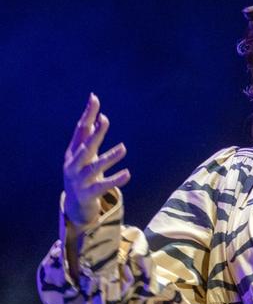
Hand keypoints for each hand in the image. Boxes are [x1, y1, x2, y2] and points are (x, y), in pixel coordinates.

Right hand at [63, 93, 129, 227]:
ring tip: (123, 148)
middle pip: (85, 147)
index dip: (87, 114)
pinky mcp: (88, 194)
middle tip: (105, 120)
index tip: (94, 98)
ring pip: (95, 167)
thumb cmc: (82, 174)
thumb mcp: (85, 156)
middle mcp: (74, 165)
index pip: (80, 130)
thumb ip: (91, 138)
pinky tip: (128, 173)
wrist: (74, 205)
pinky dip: (115, 179)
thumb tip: (101, 117)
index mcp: (73, 152)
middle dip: (95, 134)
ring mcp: (79, 180)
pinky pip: (103, 186)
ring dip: (109, 157)